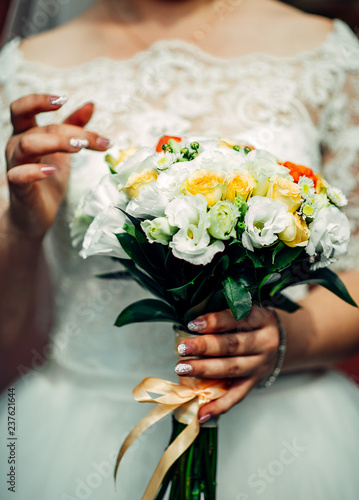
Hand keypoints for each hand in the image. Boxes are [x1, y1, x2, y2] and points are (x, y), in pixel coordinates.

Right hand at [5, 93, 110, 238]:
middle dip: (68, 130)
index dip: (40, 100)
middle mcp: (17, 146)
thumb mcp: (64, 150)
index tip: (64, 99)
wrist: (37, 215)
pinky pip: (19, 175)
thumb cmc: (48, 179)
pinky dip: (35, 171)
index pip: (23, 108)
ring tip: (80, 147)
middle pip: (39, 127)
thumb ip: (73, 126)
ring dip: (55, 143)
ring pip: (27, 145)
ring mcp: (16, 166)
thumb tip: (90, 104)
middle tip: (91, 140)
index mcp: (27, 133)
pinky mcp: (18, 187)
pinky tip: (53, 171)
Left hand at [176, 306, 279, 421]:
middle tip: (182, 348)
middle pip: (233, 345)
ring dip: (205, 370)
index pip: (238, 318)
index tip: (192, 324)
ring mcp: (260, 365)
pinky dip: (218, 406)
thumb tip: (191, 321)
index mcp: (261, 319)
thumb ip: (223, 314)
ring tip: (182, 368)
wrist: (276, 342)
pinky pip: (236, 396)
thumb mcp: (244, 312)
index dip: (215, 321)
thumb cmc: (251, 323)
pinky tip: (201, 412)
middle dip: (204, 346)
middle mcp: (265, 343)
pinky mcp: (254, 383)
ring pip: (232, 368)